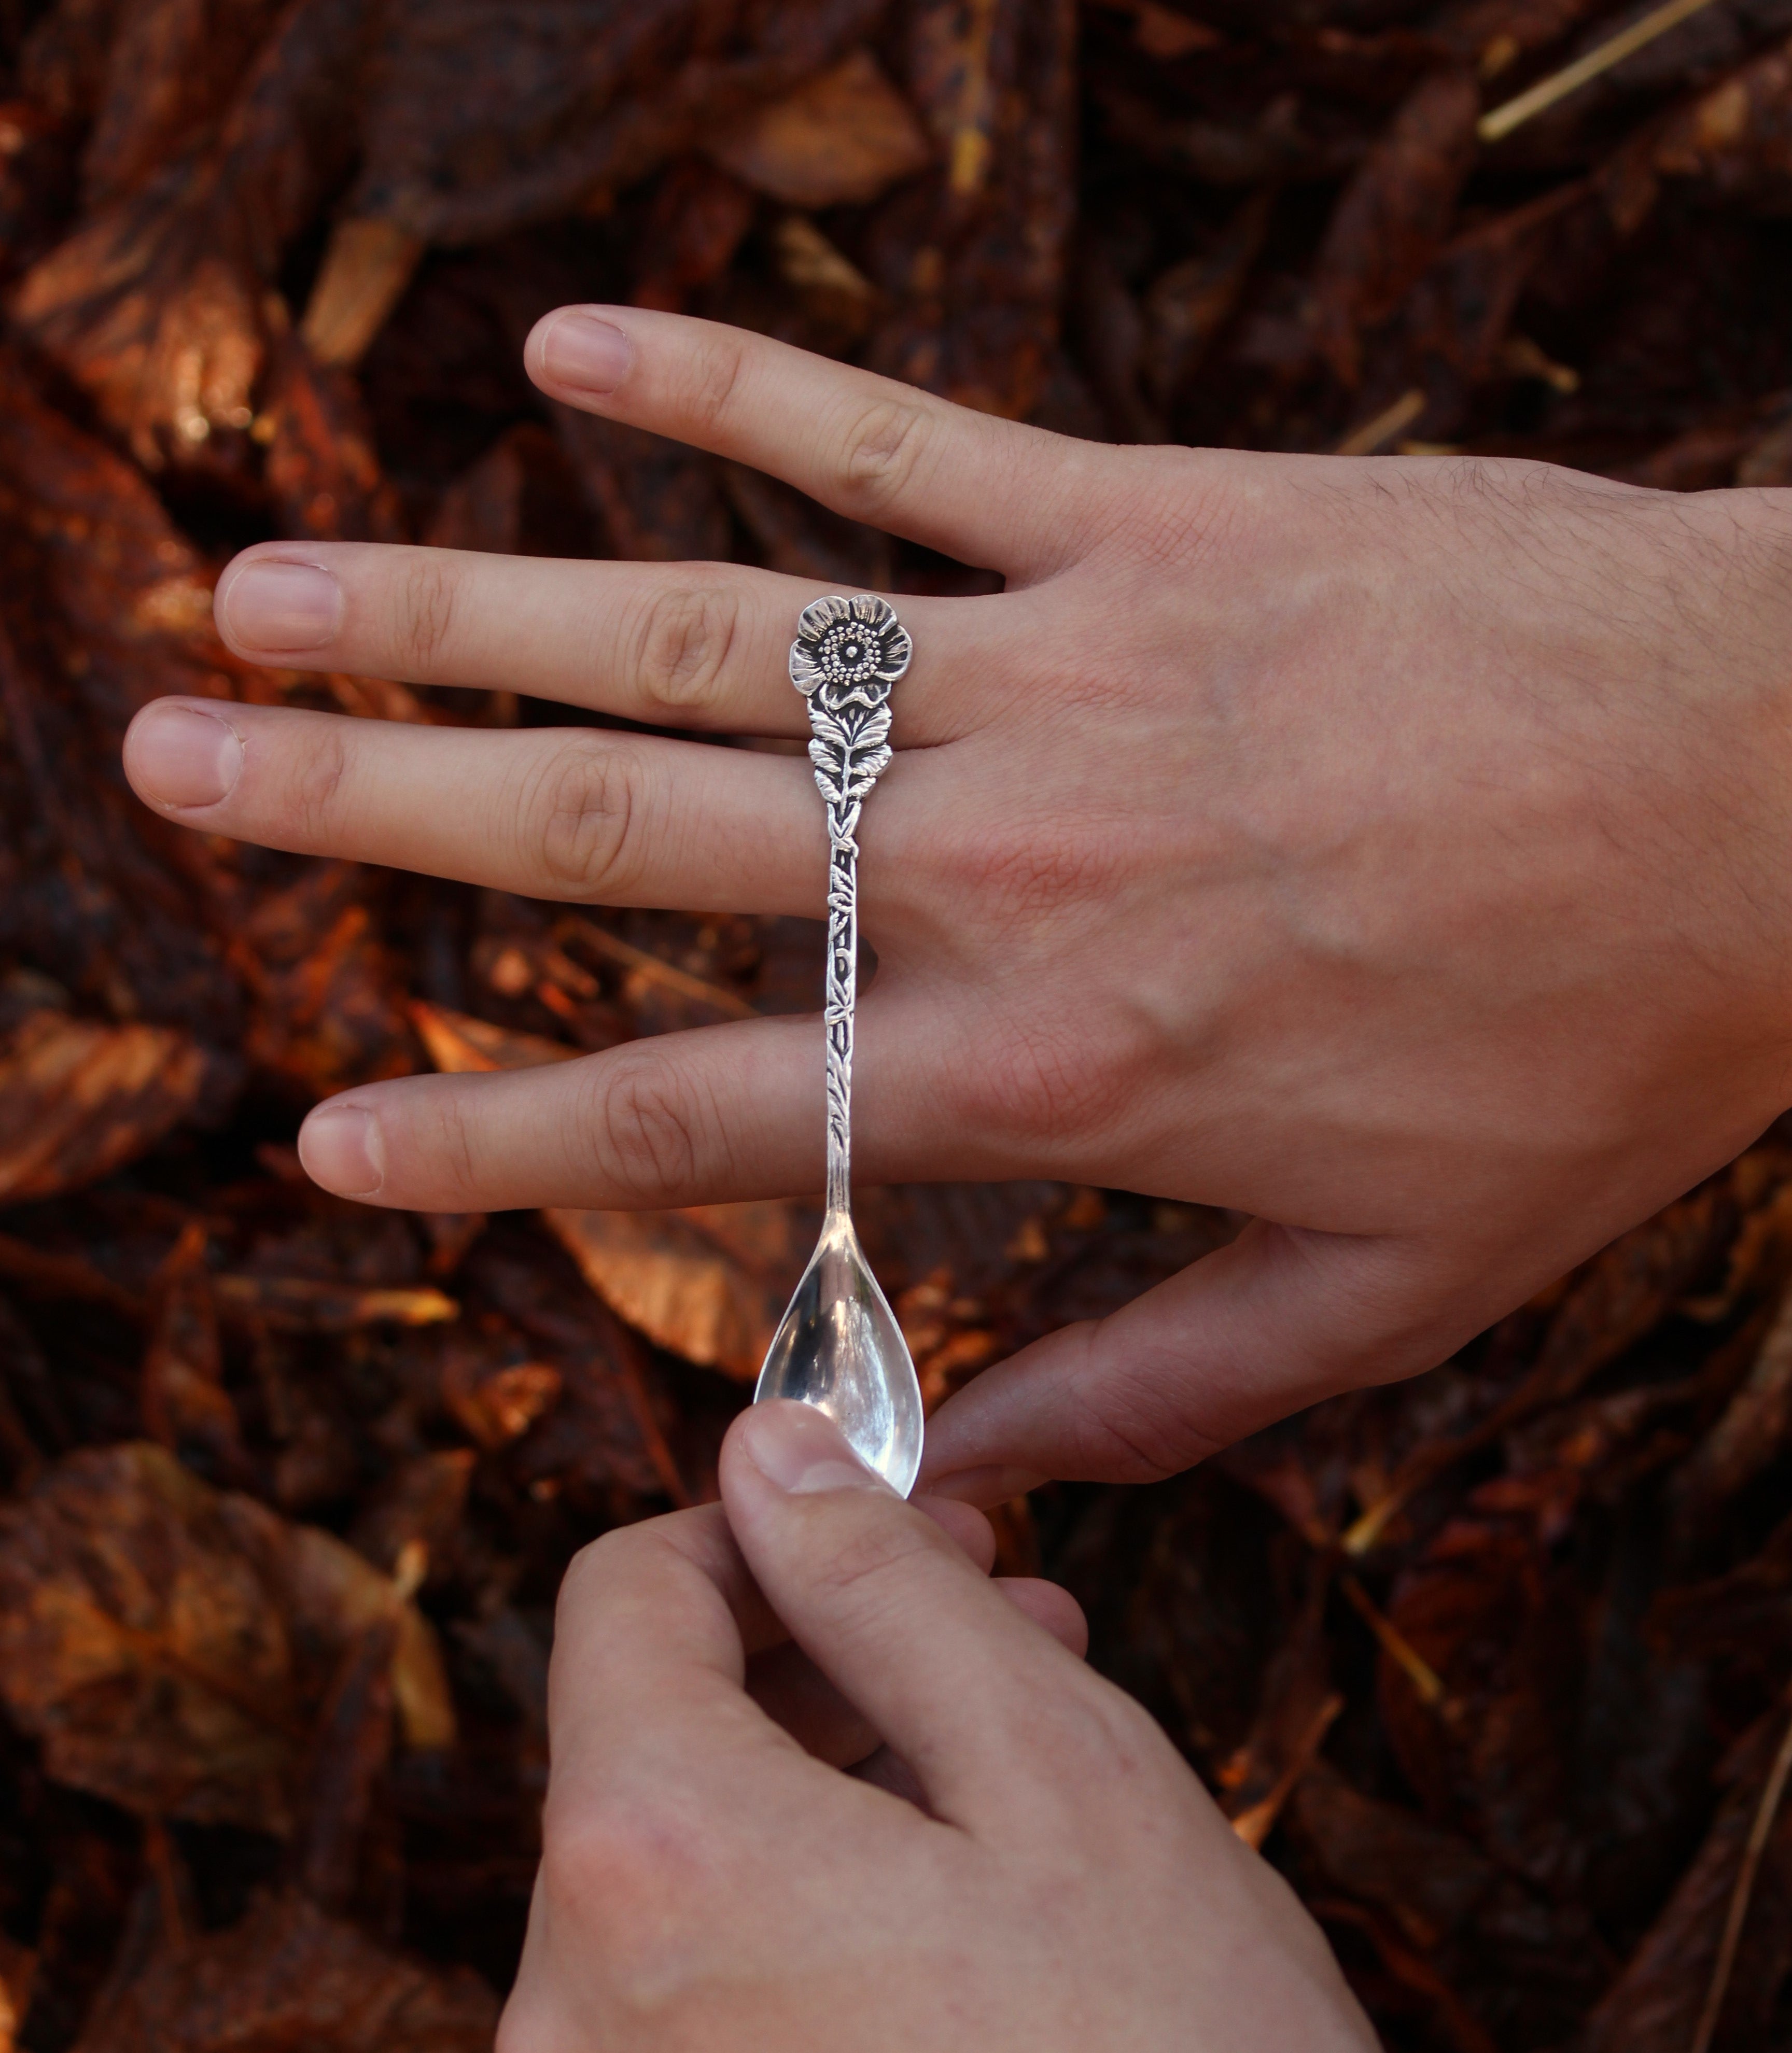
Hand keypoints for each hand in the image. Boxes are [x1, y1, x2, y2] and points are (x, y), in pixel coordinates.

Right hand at [122, 309, 1791, 1495]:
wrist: (1782, 797)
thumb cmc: (1589, 1054)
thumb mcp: (1390, 1298)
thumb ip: (1152, 1395)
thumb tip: (954, 1473)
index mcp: (1053, 1069)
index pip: (699, 1112)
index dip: (488, 1142)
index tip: (324, 1145)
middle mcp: (1008, 864)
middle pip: (626, 843)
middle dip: (377, 815)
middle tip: (177, 768)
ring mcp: (1064, 665)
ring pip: (707, 637)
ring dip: (469, 608)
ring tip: (269, 586)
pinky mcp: (1150, 511)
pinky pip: (902, 432)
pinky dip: (734, 384)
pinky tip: (563, 351)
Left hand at [493, 1399, 1404, 2052]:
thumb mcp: (1056, 1758)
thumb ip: (880, 1585)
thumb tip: (765, 1456)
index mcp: (650, 1860)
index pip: (622, 1599)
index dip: (758, 1532)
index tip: (889, 1536)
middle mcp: (575, 2033)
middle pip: (649, 1774)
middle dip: (816, 1689)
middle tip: (1009, 1662)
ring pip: (680, 1942)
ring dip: (816, 1855)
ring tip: (1010, 1854)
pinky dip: (800, 2023)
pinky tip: (962, 2037)